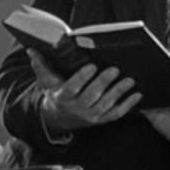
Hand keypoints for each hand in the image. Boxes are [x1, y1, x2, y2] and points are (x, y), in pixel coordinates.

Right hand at [28, 49, 142, 135]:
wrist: (58, 118)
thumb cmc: (55, 92)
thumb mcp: (46, 81)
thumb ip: (41, 65)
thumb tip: (31, 49)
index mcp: (63, 96)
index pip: (73, 87)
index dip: (82, 78)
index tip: (92, 66)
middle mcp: (77, 108)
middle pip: (92, 96)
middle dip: (104, 82)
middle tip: (115, 69)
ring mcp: (90, 116)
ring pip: (106, 105)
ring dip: (119, 93)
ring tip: (130, 80)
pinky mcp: (101, 120)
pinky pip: (116, 114)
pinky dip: (128, 105)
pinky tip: (138, 95)